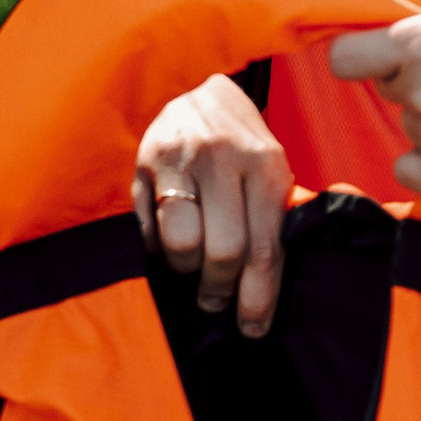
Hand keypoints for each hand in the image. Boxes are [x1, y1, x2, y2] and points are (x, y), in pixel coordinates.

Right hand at [134, 74, 291, 336]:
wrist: (204, 94)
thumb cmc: (245, 146)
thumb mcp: (272, 171)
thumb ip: (277, 217)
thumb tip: (270, 284)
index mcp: (266, 165)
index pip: (265, 245)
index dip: (258, 295)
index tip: (252, 326)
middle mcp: (224, 160)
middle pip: (222, 250)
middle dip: (220, 286)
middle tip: (216, 298)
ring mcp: (180, 160)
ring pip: (180, 242)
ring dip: (187, 268)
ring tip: (194, 266)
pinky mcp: (144, 163)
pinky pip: (146, 227)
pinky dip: (157, 247)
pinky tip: (168, 242)